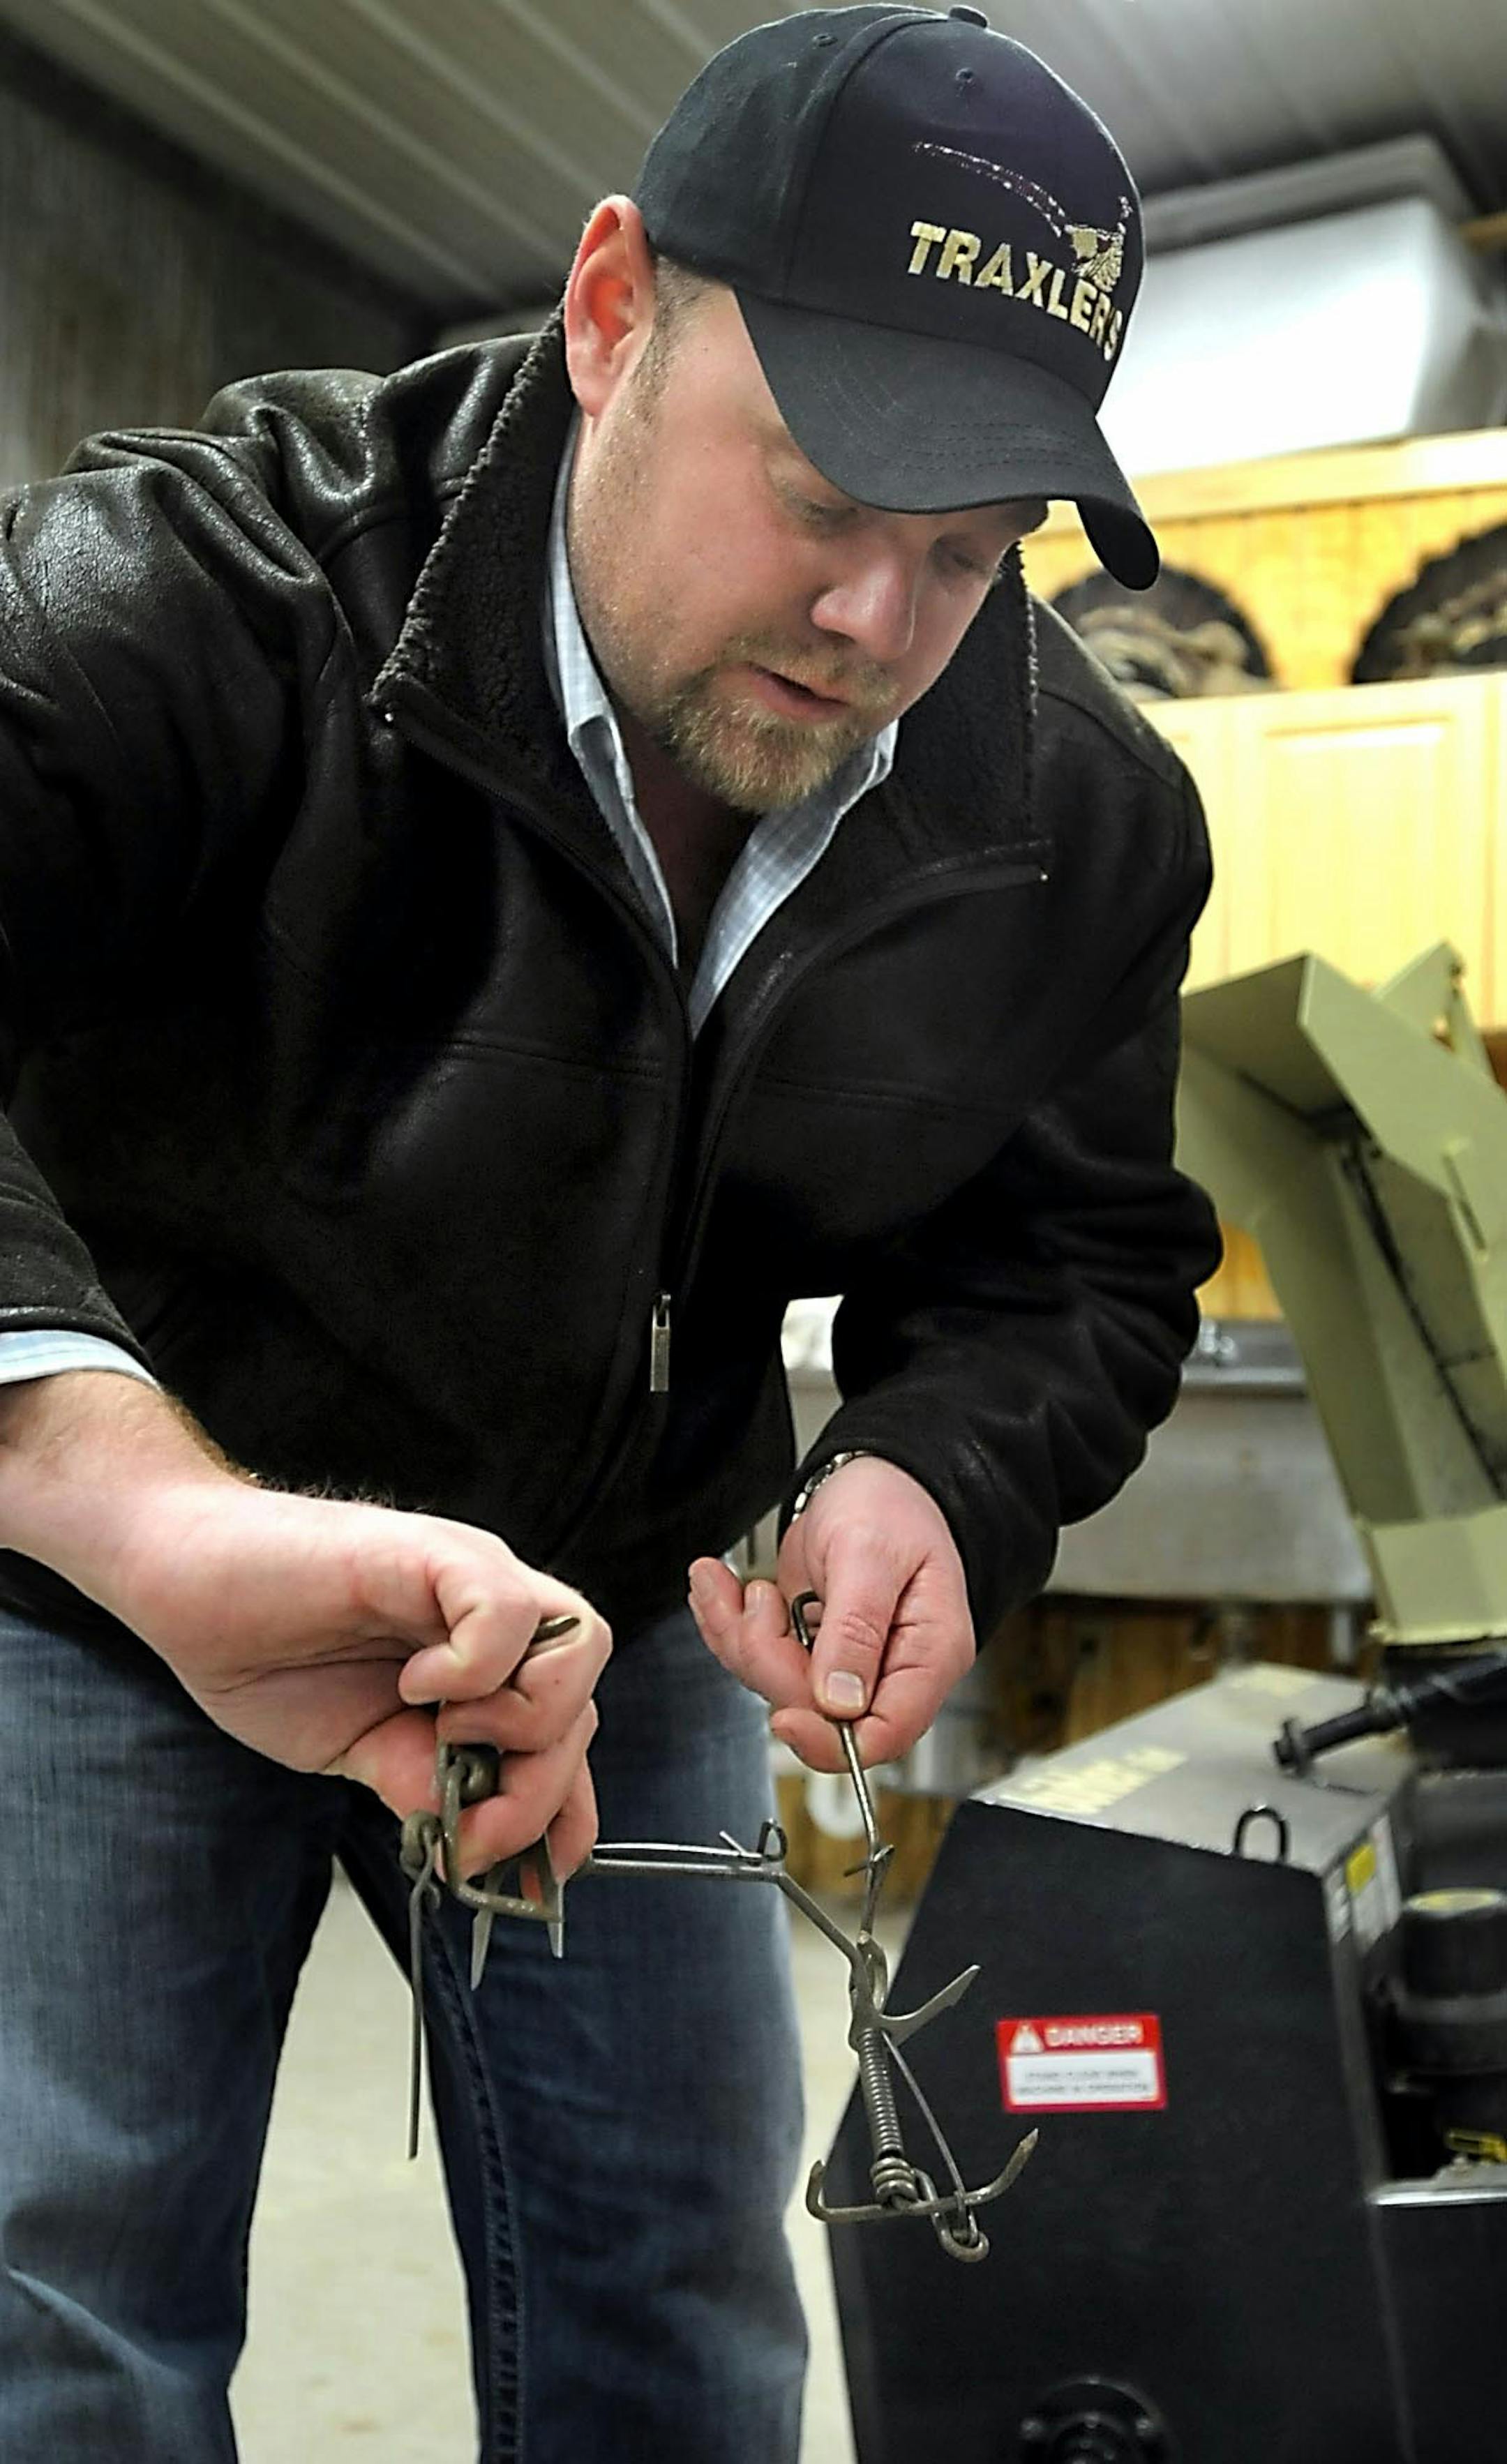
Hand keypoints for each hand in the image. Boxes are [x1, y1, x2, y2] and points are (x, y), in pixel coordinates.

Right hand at [0, 1373, 609, 1878]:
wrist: (183, 1579)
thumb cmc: (264, 1654)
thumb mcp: (361, 1753)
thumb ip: (424, 1786)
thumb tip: (475, 1850)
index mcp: (484, 1671)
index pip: (573, 1738)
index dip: (571, 1813)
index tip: (536, 1876)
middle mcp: (494, 1620)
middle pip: (585, 1706)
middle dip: (540, 1793)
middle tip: (468, 1830)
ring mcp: (471, 1578)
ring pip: (581, 1648)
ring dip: (525, 1722)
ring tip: (445, 1737)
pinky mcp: (433, 1551)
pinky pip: (505, 1611)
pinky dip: (477, 1666)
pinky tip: (416, 1687)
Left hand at [687, 1456, 974, 1773]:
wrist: (872, 1476)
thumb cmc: (891, 1504)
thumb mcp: (870, 1554)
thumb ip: (856, 1628)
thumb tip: (840, 1703)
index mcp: (928, 1655)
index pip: (886, 1733)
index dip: (829, 1737)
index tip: (785, 1713)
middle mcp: (890, 1670)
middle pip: (818, 1714)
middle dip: (768, 1659)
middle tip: (756, 1600)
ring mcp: (848, 1663)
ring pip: (778, 1688)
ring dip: (739, 1636)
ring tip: (725, 1584)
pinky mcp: (812, 1650)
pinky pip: (761, 1661)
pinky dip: (730, 1625)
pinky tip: (719, 1589)